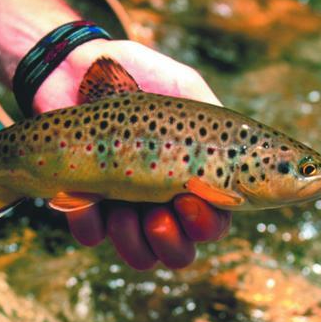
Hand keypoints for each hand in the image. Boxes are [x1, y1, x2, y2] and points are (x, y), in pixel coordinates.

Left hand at [33, 39, 230, 269]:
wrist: (76, 66)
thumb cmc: (136, 74)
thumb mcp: (185, 86)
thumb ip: (214, 116)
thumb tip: (245, 151)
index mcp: (193, 177)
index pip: (214, 220)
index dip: (208, 224)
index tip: (189, 198)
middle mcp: (162, 200)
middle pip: (180, 252)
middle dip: (173, 242)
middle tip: (160, 213)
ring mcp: (123, 206)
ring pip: (140, 255)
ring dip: (132, 237)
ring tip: (119, 202)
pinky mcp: (85, 204)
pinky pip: (91, 235)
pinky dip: (89, 220)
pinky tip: (84, 194)